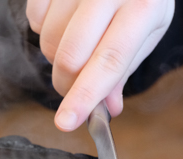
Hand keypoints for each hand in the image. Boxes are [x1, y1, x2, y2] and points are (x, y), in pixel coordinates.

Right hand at [26, 0, 174, 130]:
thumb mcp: (148, 30)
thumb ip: (125, 68)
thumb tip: (106, 109)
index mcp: (142, 7)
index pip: (108, 61)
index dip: (84, 96)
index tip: (66, 122)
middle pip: (70, 56)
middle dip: (67, 85)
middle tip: (77, 88)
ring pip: (48, 41)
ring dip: (56, 59)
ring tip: (77, 46)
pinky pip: (33, 19)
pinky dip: (44, 31)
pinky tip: (64, 23)